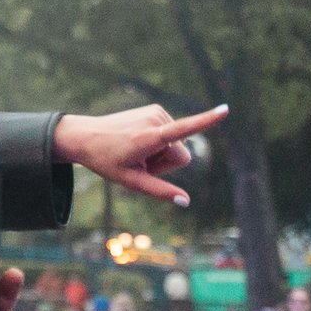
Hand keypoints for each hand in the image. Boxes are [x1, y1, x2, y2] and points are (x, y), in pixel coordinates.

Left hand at [51, 104, 227, 206]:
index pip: (184, 129)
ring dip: (161, 152)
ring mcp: (156, 112)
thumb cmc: (106, 161)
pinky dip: (158, 142)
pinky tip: (139, 143)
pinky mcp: (155, 109)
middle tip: (140, 163)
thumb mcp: (131, 181)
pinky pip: (170, 133)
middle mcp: (155, 119)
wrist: (85, 136)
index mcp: (150, 137)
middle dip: (166, 164)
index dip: (206, 121)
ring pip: (177, 144)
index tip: (226, 110)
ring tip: (137, 151)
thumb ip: (160, 191)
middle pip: (181, 154)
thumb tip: (186, 202)